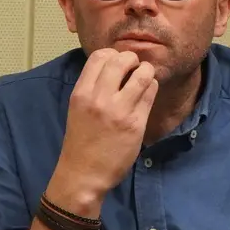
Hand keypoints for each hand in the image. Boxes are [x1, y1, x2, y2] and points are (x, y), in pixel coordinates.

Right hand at [46, 49, 157, 209]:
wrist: (83, 175)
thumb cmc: (80, 142)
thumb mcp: (77, 109)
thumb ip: (92, 88)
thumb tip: (113, 68)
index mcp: (81, 93)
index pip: (100, 56)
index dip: (113, 54)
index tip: (119, 64)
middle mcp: (99, 99)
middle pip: (122, 60)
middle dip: (132, 59)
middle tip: (135, 68)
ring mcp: (119, 111)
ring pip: (142, 74)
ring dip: (146, 72)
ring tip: (144, 79)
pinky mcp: (135, 124)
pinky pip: (150, 94)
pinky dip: (151, 88)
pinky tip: (147, 93)